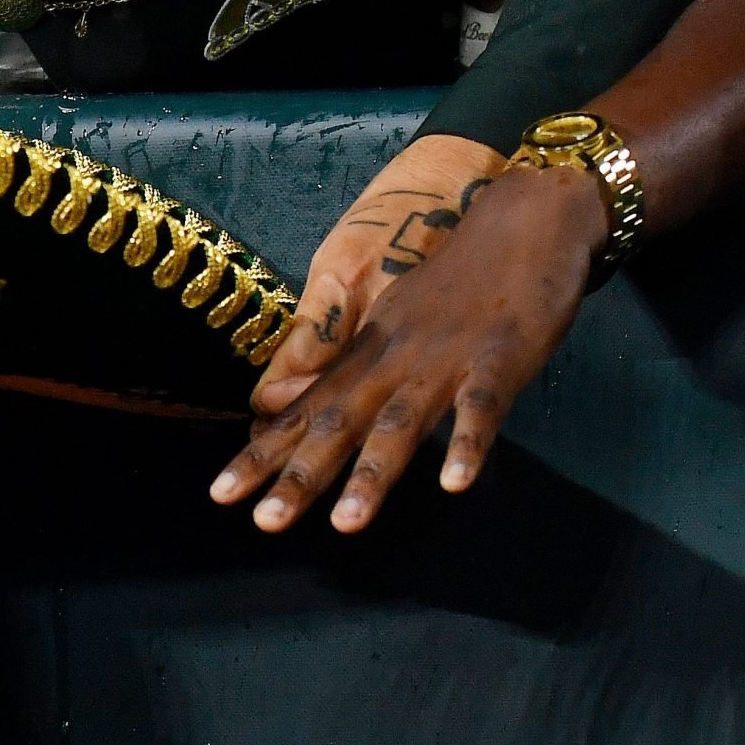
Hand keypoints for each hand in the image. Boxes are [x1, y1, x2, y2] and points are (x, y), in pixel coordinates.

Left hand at [211, 160, 610, 533]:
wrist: (524, 218)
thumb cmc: (456, 282)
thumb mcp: (392, 326)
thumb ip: (356, 374)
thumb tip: (307, 413)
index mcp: (365, 359)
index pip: (303, 414)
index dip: (262, 454)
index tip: (220, 495)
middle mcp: (392, 363)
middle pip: (337, 425)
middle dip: (300, 476)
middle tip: (264, 524)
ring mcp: (444, 361)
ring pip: (400, 424)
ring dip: (372, 475)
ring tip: (345, 526)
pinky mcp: (500, 358)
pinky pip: (480, 407)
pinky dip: (467, 444)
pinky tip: (453, 484)